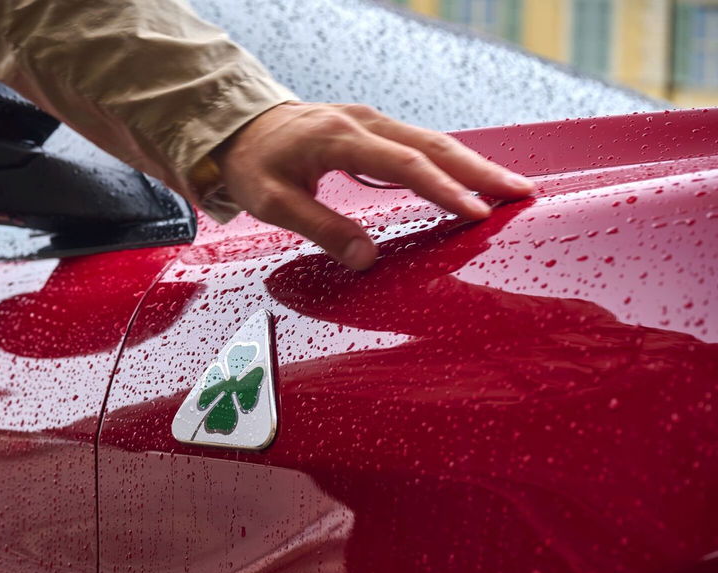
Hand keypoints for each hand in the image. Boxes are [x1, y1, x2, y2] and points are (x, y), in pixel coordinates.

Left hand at [211, 102, 534, 269]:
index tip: (477, 213)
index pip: (404, 165)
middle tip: (522, 194)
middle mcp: (363, 123)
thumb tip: (366, 260)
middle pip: (433, 146)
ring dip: (473, 164)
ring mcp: (371, 122)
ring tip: (512, 188)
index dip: (444, 190)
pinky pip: (420, 145)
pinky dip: (451, 162)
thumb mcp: (272, 202)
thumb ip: (320, 227)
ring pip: (433, 141)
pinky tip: (473, 178)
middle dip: (481, 171)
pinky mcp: (373, 130)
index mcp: (339, 138)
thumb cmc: (253, 164)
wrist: (241, 128)